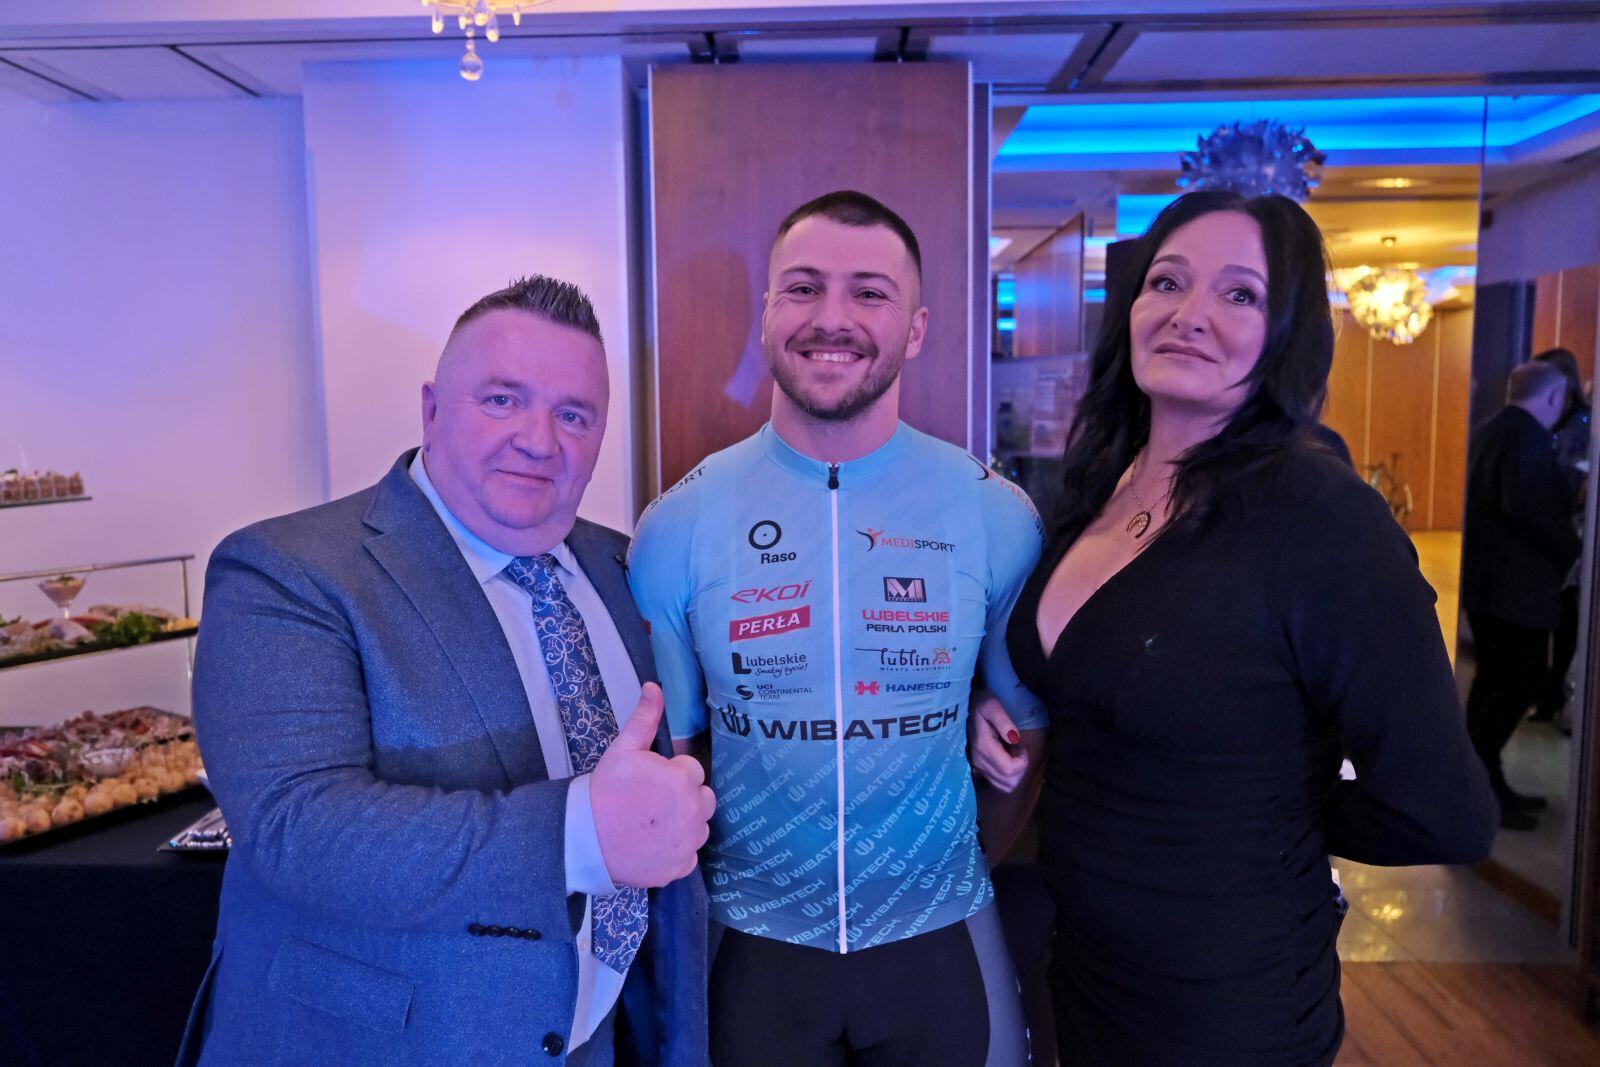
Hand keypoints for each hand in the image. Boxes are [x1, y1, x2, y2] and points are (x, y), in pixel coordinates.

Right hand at [591, 683, 714, 887]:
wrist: (584, 837)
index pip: (692, 770)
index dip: (672, 773)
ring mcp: (688, 842)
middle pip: (703, 798)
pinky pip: (689, 855)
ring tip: (652, 823)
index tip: (650, 781)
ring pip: (699, 826)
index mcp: (684, 780)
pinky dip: (676, 851)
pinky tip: (653, 844)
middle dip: (684, 796)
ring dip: (684, 823)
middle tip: (653, 802)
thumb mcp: (623, 750)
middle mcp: (694, 812)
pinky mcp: (680, 867)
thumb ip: (645, 718)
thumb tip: (655, 687)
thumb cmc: (605, 791)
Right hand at [969, 693, 1027, 792]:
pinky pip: (998, 784)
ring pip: (1005, 786)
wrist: (966, 705)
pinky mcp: (978, 769)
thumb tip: (1015, 739)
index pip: (1010, 770)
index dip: (1023, 762)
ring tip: (1014, 755)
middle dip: (1021, 769)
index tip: (1022, 746)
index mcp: (983, 747)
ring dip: (1015, 774)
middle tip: (1019, 751)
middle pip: (1009, 782)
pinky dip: (1008, 777)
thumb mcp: (992, 705)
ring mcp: (977, 767)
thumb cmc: (982, 703)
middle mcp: (979, 761)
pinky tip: (1007, 760)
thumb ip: (1003, 721)